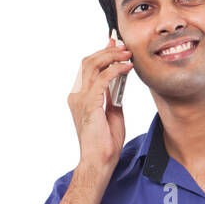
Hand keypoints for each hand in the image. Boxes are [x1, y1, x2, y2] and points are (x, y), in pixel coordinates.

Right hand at [70, 35, 129, 172]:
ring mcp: (81, 98)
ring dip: (111, 56)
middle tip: (124, 45)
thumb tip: (119, 80)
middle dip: (107, 50)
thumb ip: (113, 96)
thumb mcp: (113, 112)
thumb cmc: (106, 141)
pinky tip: (127, 67)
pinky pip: (102, 79)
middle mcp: (77, 95)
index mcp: (81, 96)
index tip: (115, 43)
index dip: (102, 53)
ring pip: (93, 66)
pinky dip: (115, 70)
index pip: (89, 68)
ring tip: (127, 53)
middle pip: (89, 62)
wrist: (100, 159)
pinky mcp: (90, 103)